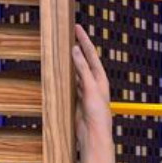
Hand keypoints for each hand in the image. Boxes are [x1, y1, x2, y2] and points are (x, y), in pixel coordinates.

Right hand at [72, 23, 112, 147]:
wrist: (93, 135)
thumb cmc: (98, 114)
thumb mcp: (90, 88)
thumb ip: (83, 69)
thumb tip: (75, 50)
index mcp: (100, 79)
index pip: (91, 55)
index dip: (84, 40)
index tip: (77, 27)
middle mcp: (94, 83)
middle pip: (84, 60)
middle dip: (77, 47)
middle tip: (69, 33)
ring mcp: (85, 91)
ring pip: (76, 71)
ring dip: (70, 60)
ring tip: (63, 48)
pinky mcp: (77, 99)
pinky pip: (70, 82)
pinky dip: (66, 74)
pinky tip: (61, 70)